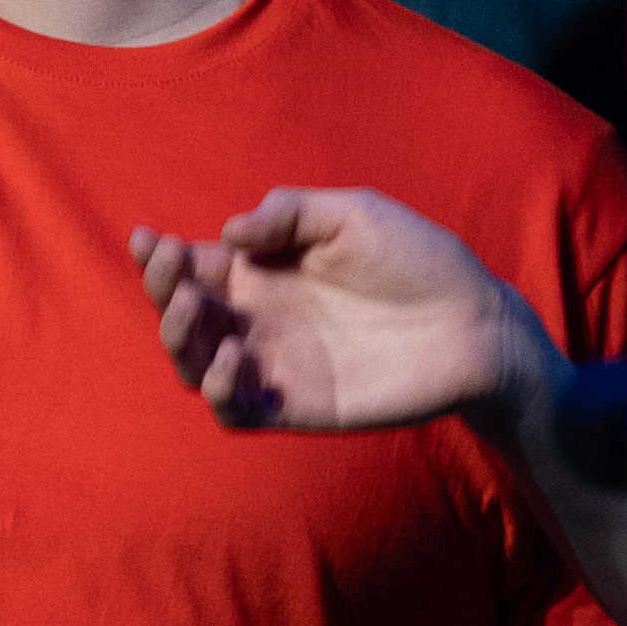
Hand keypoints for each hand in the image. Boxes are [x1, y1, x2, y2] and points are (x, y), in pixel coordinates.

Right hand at [131, 187, 558, 434]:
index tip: (151, 239)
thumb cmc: (418, 261)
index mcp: (264, 272)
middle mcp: (259, 319)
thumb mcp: (354, 213)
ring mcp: (274, 365)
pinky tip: (237, 359)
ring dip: (177, 338)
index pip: (193, 267)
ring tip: (193, 310)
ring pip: (194, 363)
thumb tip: (228, 235)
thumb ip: (289, 214)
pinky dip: (219, 390)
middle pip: (181, 313)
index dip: (161, 256)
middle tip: (176, 273)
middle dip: (161, 290)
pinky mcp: (295, 406)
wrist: (475, 326)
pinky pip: (233, 412)